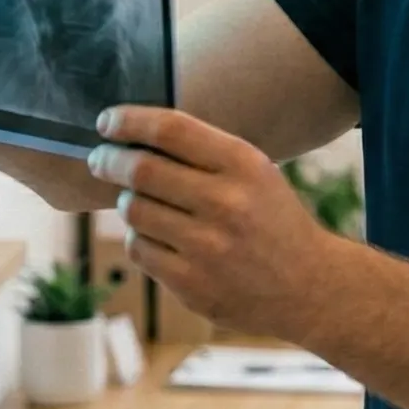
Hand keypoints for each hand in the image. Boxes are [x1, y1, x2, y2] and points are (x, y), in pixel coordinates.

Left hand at [87, 107, 333, 340]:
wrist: (310, 287)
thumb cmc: (273, 220)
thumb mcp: (256, 173)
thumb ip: (203, 153)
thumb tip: (132, 137)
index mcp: (244, 165)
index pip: (171, 129)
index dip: (129, 120)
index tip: (106, 121)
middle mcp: (225, 203)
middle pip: (141, 170)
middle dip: (109, 160)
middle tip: (99, 160)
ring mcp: (207, 247)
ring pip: (133, 210)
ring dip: (127, 201)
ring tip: (138, 202)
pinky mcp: (192, 284)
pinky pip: (139, 249)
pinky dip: (139, 238)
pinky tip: (156, 236)